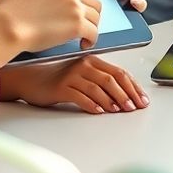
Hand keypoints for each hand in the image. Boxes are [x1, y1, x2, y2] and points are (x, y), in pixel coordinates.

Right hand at [0, 0, 135, 61]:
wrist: (7, 27)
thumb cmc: (7, 7)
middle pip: (93, 0)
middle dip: (90, 13)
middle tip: (81, 25)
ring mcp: (75, 7)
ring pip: (96, 16)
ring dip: (92, 27)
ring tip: (83, 37)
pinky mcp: (76, 25)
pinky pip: (94, 33)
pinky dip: (91, 40)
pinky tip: (83, 44)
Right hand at [0, 56, 149, 113]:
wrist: (30, 80)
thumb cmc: (58, 80)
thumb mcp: (82, 76)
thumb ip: (101, 82)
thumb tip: (125, 98)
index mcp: (92, 61)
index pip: (119, 72)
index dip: (133, 87)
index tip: (142, 99)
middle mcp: (84, 64)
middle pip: (112, 79)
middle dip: (127, 94)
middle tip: (135, 107)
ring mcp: (71, 75)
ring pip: (98, 87)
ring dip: (112, 100)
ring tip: (120, 111)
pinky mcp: (60, 87)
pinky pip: (80, 96)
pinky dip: (92, 104)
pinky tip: (99, 111)